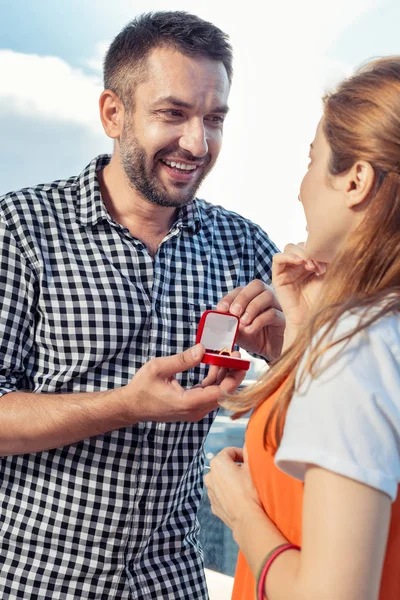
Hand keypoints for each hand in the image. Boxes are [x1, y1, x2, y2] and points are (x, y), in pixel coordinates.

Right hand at [122, 344, 246, 423]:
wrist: (131, 406)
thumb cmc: (141, 388)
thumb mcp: (159, 368)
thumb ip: (182, 360)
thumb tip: (202, 349)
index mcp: (188, 403)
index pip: (221, 393)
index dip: (233, 377)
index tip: (239, 361)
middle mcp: (194, 411)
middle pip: (223, 394)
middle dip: (232, 374)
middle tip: (236, 355)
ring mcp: (194, 411)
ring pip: (217, 394)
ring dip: (223, 376)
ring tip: (226, 356)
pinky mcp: (192, 407)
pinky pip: (209, 394)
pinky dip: (214, 380)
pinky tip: (214, 365)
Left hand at [204, 446, 262, 531]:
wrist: (247, 518)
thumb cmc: (250, 491)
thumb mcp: (252, 467)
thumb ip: (248, 451)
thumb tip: (248, 444)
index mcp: (217, 463)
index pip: (229, 451)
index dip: (241, 454)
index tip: (250, 460)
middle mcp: (209, 476)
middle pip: (223, 466)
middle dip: (235, 467)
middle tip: (248, 473)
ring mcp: (210, 492)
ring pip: (221, 480)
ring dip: (230, 480)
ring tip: (244, 486)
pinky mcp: (214, 505)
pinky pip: (221, 494)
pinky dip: (228, 493)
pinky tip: (240, 498)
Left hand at [216, 280, 284, 360]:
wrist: (266, 352)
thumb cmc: (251, 337)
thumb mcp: (236, 329)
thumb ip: (228, 322)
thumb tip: (218, 316)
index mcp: (251, 296)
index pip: (240, 289)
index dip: (229, 297)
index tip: (221, 309)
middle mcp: (265, 297)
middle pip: (256, 285)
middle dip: (243, 298)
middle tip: (234, 312)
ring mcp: (276, 306)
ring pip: (267, 296)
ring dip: (252, 308)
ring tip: (243, 322)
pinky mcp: (283, 318)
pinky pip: (273, 313)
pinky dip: (258, 321)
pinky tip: (250, 330)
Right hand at [272, 243, 325, 348]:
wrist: (314, 318)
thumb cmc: (324, 300)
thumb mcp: (330, 276)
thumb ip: (328, 260)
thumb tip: (332, 243)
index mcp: (311, 266)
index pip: (311, 246)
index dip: (319, 249)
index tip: (330, 261)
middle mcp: (298, 267)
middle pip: (300, 245)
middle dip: (311, 251)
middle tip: (320, 266)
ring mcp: (287, 271)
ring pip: (289, 248)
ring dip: (301, 253)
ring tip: (311, 266)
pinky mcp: (277, 277)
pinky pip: (277, 258)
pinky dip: (288, 256)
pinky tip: (300, 262)